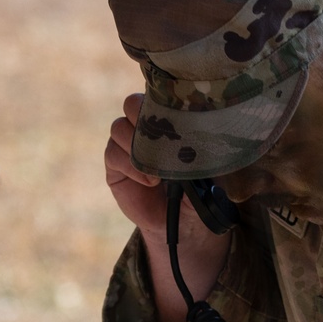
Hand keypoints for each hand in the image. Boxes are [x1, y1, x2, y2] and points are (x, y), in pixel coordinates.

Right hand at [105, 92, 230, 321]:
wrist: (183, 225)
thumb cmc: (200, 192)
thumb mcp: (208, 169)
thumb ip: (203, 147)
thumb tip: (203, 130)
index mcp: (170, 121)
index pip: (159, 95)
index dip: (163, 100)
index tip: (176, 113)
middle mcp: (145, 127)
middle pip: (132, 102)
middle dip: (145, 117)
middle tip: (163, 138)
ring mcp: (127, 143)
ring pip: (119, 126)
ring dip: (138, 146)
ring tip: (160, 172)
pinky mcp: (115, 164)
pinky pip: (113, 153)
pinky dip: (130, 166)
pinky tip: (149, 182)